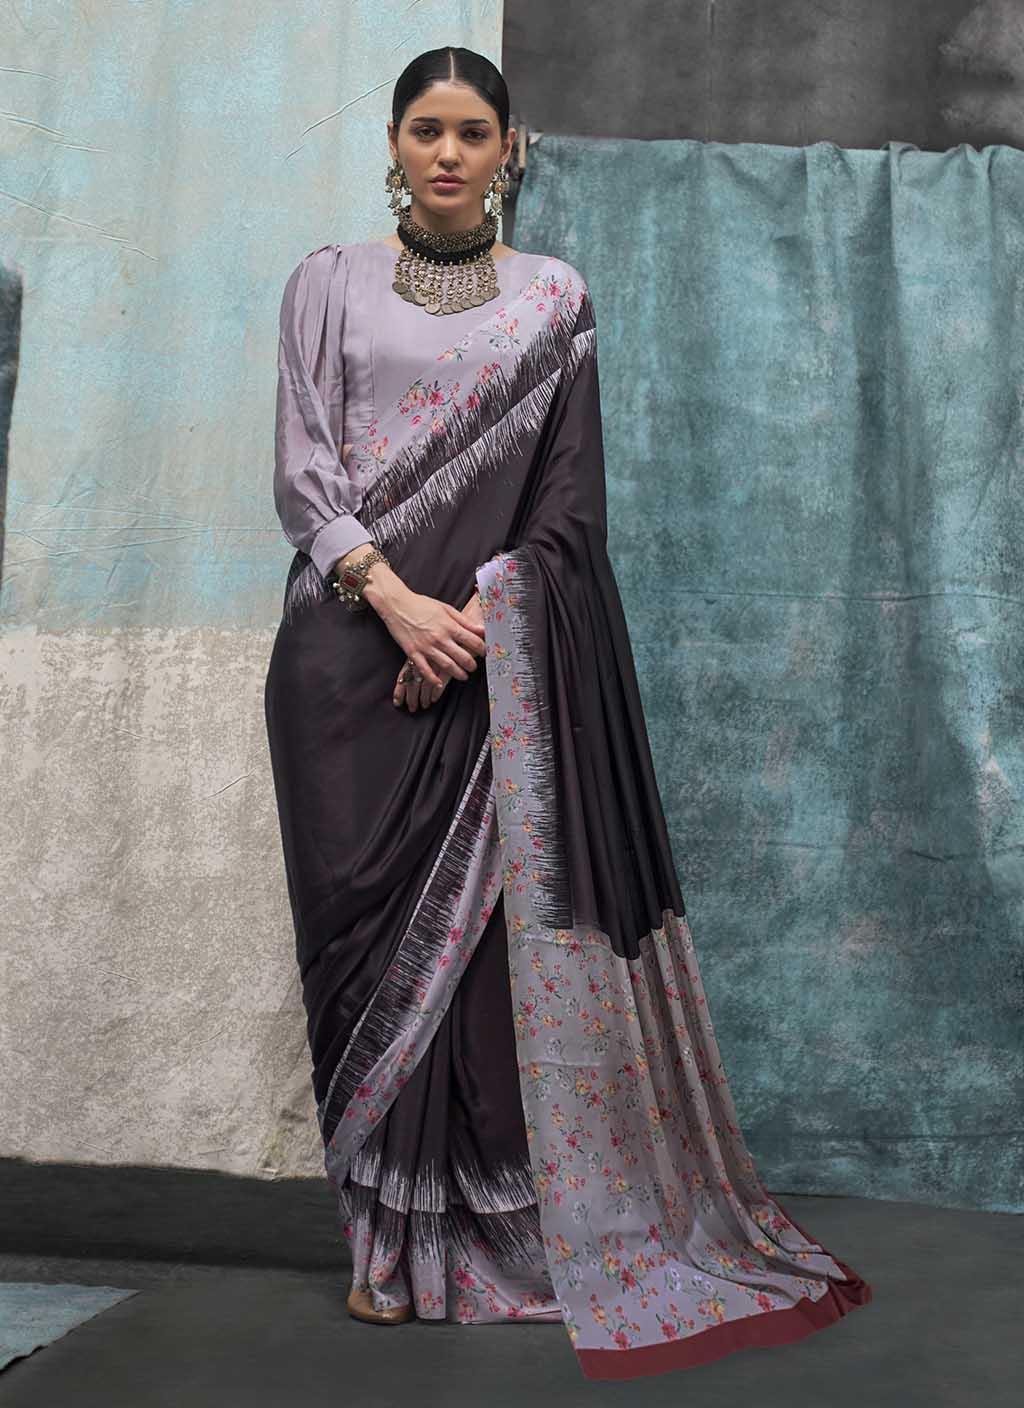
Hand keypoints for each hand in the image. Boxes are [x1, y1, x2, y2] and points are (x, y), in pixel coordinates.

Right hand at [393, 589, 484, 712]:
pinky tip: (439, 683)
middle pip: (462, 657)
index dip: (482, 649)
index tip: (484, 653)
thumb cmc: (422, 604)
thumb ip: (464, 621)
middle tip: (474, 667)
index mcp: (449, 626)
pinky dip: (433, 679)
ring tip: (463, 676)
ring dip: (458, 674)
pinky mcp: (413, 653)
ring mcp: (426, 647)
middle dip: (472, 665)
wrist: (397, 604)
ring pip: (447, 666)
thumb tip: (482, 629)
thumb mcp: (446, 608)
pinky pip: (425, 670)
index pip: (473, 641)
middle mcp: (439, 638)